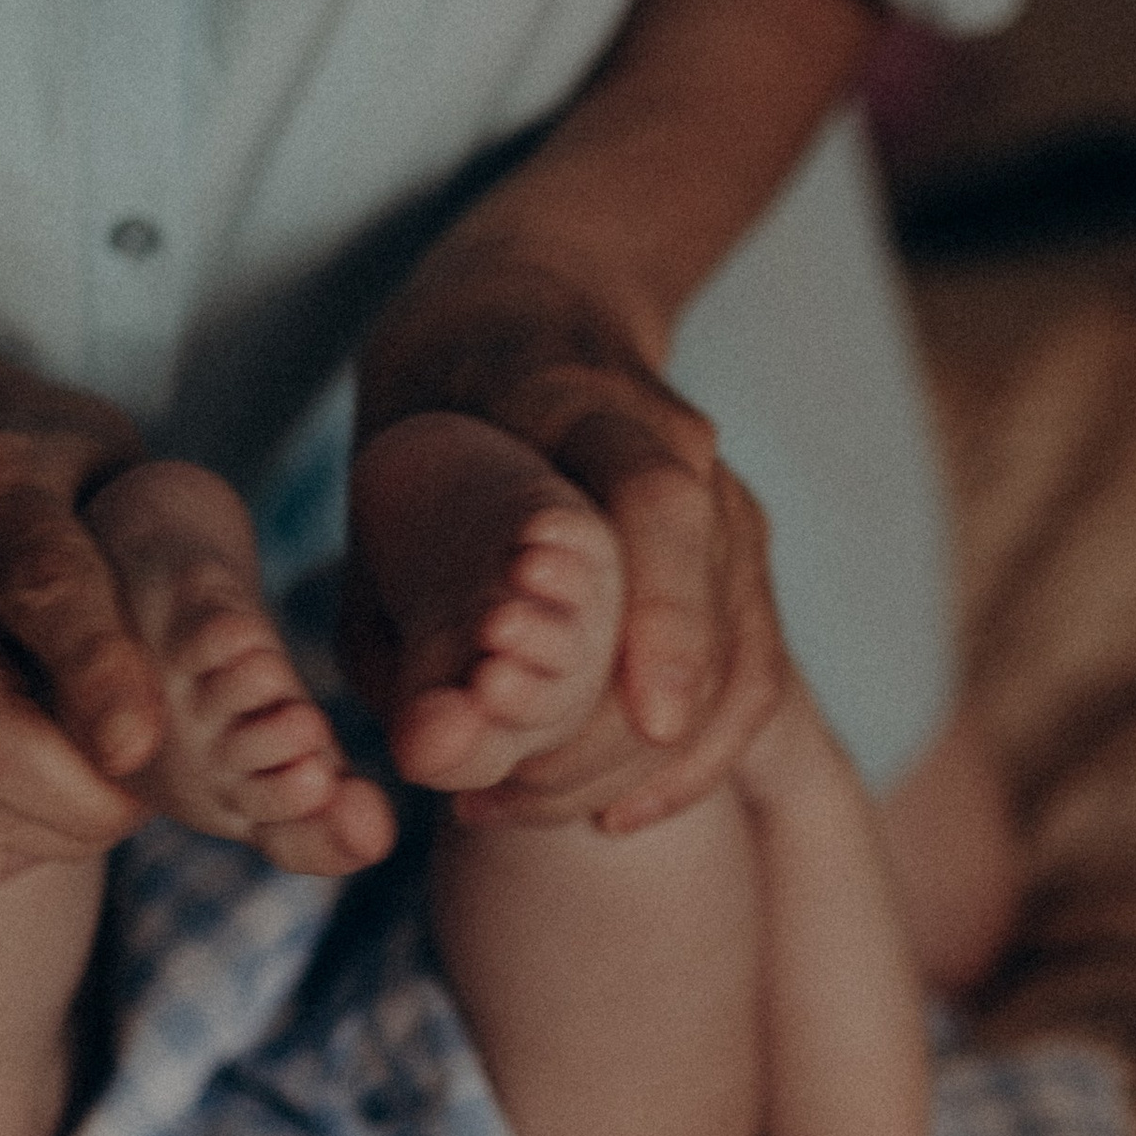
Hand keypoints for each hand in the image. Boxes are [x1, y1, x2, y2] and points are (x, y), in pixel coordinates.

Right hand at [0, 419, 169, 889]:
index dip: (93, 673)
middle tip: (136, 807)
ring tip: (93, 817)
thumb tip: (238, 689)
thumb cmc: (77, 489)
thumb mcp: (140, 485)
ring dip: (32, 834)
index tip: (141, 747)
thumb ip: (180, 580)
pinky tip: (17, 833)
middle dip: (73, 798)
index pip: (42, 584)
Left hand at [351, 278, 787, 832]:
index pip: (659, 494)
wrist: (529, 320)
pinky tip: (609, 816)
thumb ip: (401, 617)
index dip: (666, 605)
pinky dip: (691, 765)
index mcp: (590, 402)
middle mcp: (687, 451)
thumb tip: (432, 751)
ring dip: (641, 762)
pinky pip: (753, 683)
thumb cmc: (439, 412)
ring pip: (739, 659)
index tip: (648, 713)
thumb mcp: (382, 486)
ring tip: (516, 810)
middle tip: (511, 802)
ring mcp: (730, 510)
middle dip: (629, 729)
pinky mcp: (742, 570)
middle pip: (713, 598)